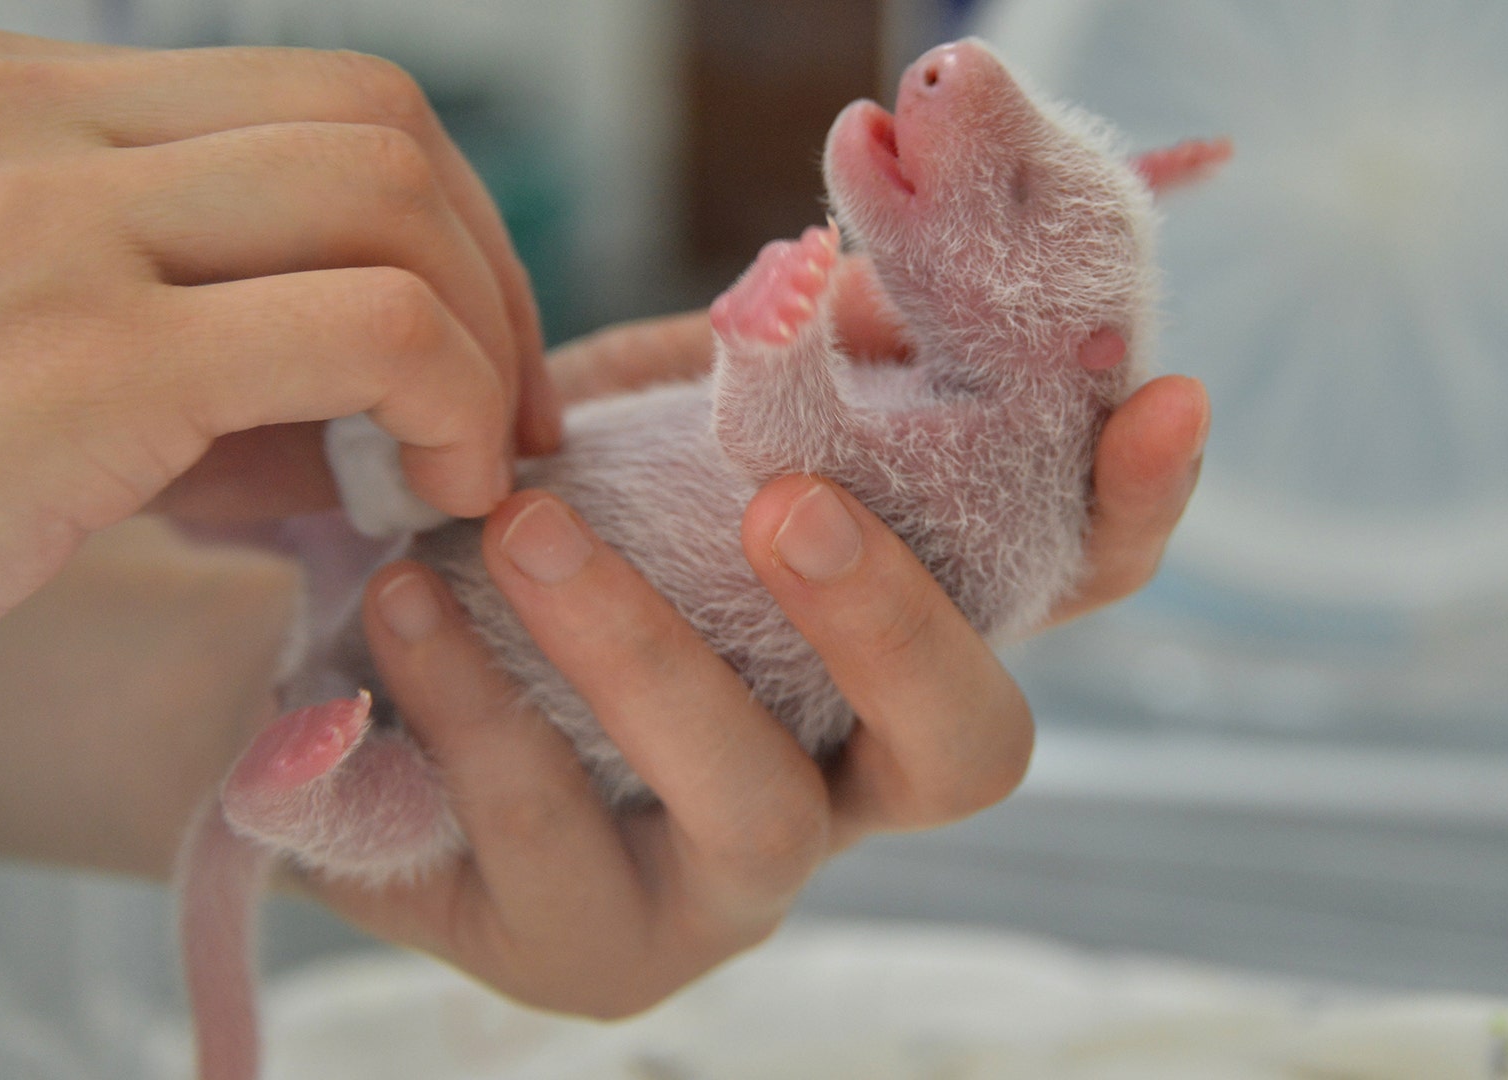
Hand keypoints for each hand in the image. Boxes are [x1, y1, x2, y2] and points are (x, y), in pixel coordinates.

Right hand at [0, 14, 556, 789]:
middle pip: (377, 121)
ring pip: (392, 197)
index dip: (425, 226)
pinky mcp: (75, 352)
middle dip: (485, 270)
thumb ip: (138, 356)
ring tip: (463, 470)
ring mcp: (41, 214)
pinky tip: (423, 497)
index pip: (294, 100)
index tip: (454, 361)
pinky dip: (447, 400)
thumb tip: (332, 427)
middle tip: (496, 418)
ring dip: (481, 338)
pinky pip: (368, 327)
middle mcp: (11, 109)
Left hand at [280, 305, 1206, 1018]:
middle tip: (787, 504)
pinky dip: (479, 702)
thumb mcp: (632, 436)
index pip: (1054, 597)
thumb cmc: (522, 549)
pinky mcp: (592, 946)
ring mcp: (727, 885)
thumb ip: (751, 377)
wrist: (348, 679)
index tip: (1159, 398)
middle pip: (968, 751)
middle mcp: (841, 783)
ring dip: (643, 650)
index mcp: (877, 653)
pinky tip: (405, 604)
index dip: (1126, 513)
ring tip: (523, 527)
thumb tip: (854, 277)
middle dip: (892, 621)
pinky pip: (554, 833)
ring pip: (754, 803)